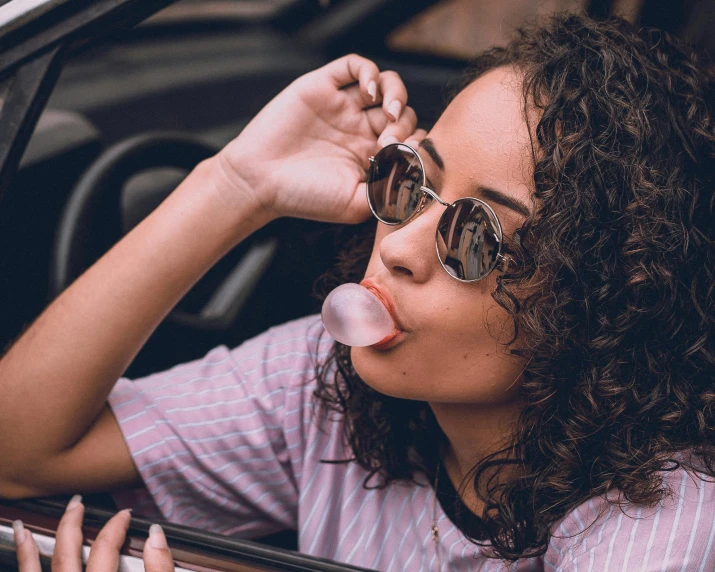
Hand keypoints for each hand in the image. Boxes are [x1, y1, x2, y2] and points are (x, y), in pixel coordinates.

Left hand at [14, 496, 173, 571]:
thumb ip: (159, 569)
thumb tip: (157, 536)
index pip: (107, 547)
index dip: (117, 526)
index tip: (126, 515)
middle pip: (68, 552)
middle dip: (73, 524)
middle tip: (77, 504)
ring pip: (44, 567)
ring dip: (32, 543)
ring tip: (27, 524)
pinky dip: (24, 559)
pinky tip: (21, 542)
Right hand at [215, 54, 426, 223]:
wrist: (259, 181)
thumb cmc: (304, 197)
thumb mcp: (355, 205)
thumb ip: (388, 192)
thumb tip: (418, 176)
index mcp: (370, 157)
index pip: (409, 139)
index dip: (415, 143)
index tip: (404, 157)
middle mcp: (359, 129)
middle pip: (402, 111)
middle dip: (404, 124)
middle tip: (388, 141)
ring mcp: (342, 107)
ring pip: (385, 84)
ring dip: (396, 93)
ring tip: (388, 111)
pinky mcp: (323, 87)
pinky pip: (355, 66)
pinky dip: (370, 72)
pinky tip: (370, 92)